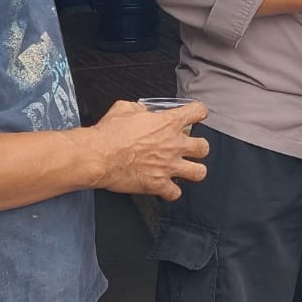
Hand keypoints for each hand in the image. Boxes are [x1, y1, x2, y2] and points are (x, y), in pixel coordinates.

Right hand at [91, 100, 209, 200]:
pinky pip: (175, 193)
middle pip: (204, 147)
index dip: (199, 112)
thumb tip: (142, 111)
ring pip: (199, 172)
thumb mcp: (125, 108)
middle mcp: (173, 144)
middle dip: (199, 147)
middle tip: (190, 148)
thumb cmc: (109, 133)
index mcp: (168, 123)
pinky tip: (166, 187)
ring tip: (186, 170)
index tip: (197, 114)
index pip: (198, 112)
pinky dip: (171, 191)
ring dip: (194, 171)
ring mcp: (168, 166)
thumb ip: (140, 109)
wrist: (98, 156)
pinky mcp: (158, 185)